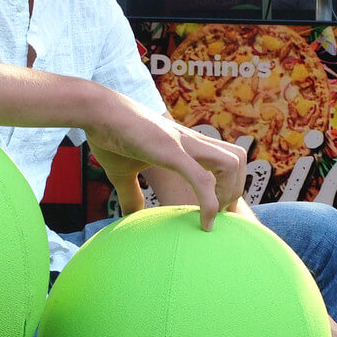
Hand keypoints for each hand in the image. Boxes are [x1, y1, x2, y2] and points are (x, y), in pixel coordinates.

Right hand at [85, 102, 245, 230]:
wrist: (96, 111)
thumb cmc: (110, 137)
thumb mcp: (123, 172)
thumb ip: (131, 194)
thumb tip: (131, 216)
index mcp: (186, 144)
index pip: (226, 158)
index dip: (229, 185)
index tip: (215, 212)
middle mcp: (192, 141)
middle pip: (239, 158)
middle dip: (235, 190)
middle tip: (217, 215)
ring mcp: (184, 144)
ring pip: (232, 163)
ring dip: (228, 194)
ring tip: (211, 216)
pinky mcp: (171, 151)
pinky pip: (203, 178)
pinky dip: (210, 204)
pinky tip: (204, 224)